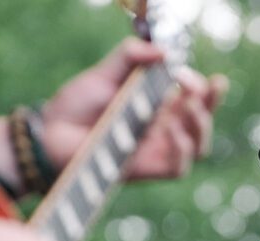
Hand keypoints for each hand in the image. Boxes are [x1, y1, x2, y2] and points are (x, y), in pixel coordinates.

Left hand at [40, 37, 226, 178]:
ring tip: (189, 106)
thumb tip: (163, 52)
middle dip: (209, 104)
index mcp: (158, 105)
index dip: (205, 89)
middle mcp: (162, 128)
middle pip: (202, 121)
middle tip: (199, 88)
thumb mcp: (105, 73)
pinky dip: (181, 149)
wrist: (50, 133)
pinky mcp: (147, 170)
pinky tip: (172, 131)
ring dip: (200, 125)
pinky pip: (178, 167)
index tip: (197, 75)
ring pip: (198, 146)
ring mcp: (156, 150)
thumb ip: (131, 56)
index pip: (195, 99)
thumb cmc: (76, 105)